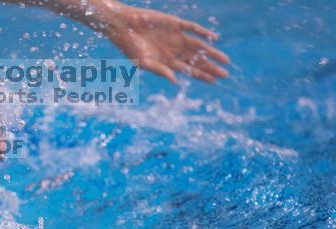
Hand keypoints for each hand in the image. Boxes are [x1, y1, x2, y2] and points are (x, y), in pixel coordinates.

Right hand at [101, 2, 229, 82]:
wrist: (124, 27)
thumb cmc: (130, 47)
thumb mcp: (144, 63)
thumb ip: (161, 71)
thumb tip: (176, 82)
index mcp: (167, 62)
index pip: (188, 70)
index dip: (201, 76)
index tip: (214, 81)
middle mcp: (174, 50)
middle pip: (196, 60)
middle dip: (210, 67)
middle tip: (225, 74)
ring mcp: (176, 37)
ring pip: (198, 46)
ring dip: (211, 52)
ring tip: (225, 60)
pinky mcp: (175, 24)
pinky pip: (193, 28)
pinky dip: (203, 33)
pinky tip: (214, 38)